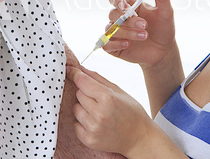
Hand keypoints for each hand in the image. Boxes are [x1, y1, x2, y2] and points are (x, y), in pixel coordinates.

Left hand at [56, 44, 126, 158]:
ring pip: (76, 109)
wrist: (140, 138)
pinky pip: (76, 125)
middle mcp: (99, 113)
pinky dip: (83, 122)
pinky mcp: (89, 140)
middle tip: (99, 99)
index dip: (75, 74)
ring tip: (98, 112)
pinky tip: (96, 123)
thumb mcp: (119, 91)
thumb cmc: (131, 112)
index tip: (69, 70)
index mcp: (107, 98)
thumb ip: (98, 78)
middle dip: (86, 93)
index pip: (82, 81)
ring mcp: (93, 128)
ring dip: (83, 108)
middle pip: (78, 94)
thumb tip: (80, 68)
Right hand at [104, 0, 177, 69]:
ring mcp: (116, 32)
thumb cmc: (164, 29)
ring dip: (128, 33)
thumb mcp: (166, 12)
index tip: (125, 7)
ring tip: (144, 36)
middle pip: (113, 14)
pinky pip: (106, 44)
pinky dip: (115, 43)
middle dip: (129, 20)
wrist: (164, 51)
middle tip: (145, 25)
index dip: (116, 0)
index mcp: (130, 5)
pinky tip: (128, 44)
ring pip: (111, 29)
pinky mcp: (114, 46)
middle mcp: (120, 17)